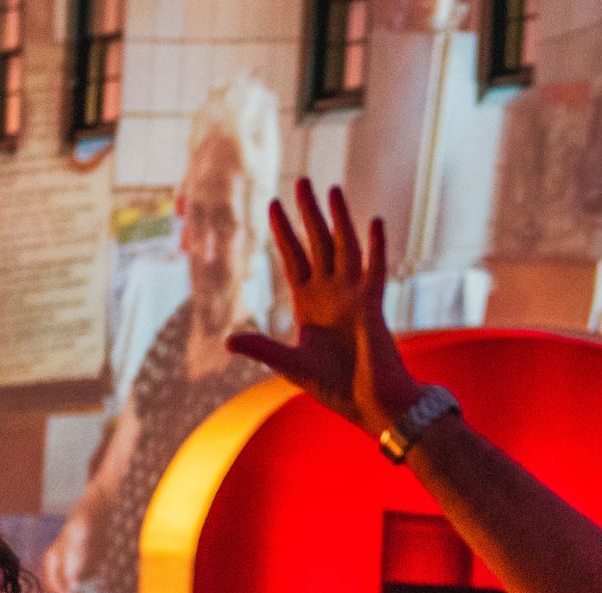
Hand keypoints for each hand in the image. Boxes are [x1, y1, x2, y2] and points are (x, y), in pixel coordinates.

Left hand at [224, 180, 422, 437]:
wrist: (369, 402)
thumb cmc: (334, 386)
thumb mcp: (290, 365)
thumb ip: (262, 349)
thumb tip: (227, 340)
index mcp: (309, 303)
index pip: (294, 258)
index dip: (284, 232)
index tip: (274, 204)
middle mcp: (331, 292)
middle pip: (317, 242)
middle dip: (308, 213)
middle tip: (301, 180)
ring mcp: (353, 295)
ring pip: (344, 247)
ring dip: (338, 218)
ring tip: (332, 189)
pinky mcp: (372, 305)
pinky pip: (374, 269)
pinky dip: (375, 246)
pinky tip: (373, 221)